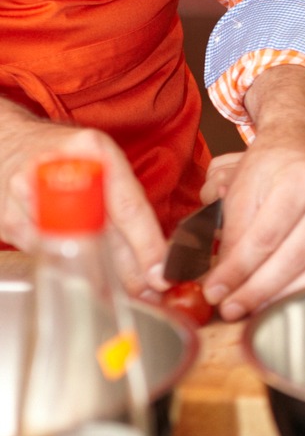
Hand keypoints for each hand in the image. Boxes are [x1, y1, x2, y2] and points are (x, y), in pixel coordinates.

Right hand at [0, 102, 165, 294]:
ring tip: (118, 286)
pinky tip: (78, 265)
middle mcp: (56, 169)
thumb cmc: (65, 154)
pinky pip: (45, 253)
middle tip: (149, 292)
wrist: (10, 143)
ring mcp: (26, 195)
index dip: (146, 246)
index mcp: (91, 149)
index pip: (126, 207)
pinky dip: (65, 263)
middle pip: (101, 234)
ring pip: (72, 251)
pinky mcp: (9, 220)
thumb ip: (128, 203)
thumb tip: (156, 258)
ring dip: (98, 273)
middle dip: (128, 271)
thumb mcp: (104, 162)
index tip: (160, 275)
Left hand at [199, 66, 304, 319]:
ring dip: (285, 298)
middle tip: (230, 309)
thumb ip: (230, 233)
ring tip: (255, 311)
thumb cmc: (270, 164)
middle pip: (293, 258)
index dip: (237, 271)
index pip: (264, 237)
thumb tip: (220, 280)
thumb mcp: (240, 188)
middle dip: (257, 291)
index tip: (215, 292)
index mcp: (301, 178)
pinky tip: (285, 300)